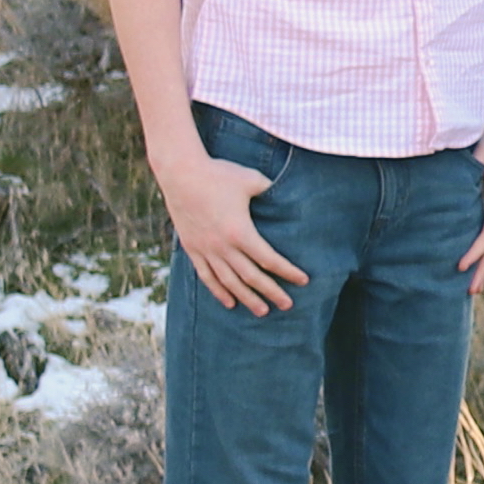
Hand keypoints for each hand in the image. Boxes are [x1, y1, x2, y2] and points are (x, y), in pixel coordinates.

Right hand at [157, 142, 304, 315]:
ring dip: (247, 298)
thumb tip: (288, 195)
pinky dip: (219, 291)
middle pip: (251, 277)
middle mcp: (222, 246)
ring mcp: (205, 250)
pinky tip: (229, 303)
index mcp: (240, 231)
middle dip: (271, 292)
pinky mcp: (192, 249)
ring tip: (262, 312)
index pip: (269, 259)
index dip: (288, 271)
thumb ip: (271, 190)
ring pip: (229, 282)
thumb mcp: (251, 179)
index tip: (303, 281)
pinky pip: (206, 276)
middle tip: (287, 305)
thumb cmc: (218, 174)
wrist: (180, 172)